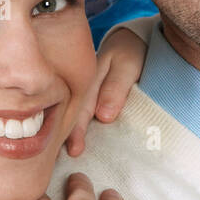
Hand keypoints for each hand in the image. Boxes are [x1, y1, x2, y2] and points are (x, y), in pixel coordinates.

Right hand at [65, 27, 147, 156]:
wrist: (137, 40)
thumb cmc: (132, 52)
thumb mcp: (127, 64)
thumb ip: (116, 87)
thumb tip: (103, 117)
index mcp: (87, 78)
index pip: (81, 109)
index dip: (77, 130)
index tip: (75, 150)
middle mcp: (81, 87)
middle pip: (72, 115)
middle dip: (67, 137)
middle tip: (65, 160)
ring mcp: (85, 92)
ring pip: (77, 116)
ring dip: (70, 135)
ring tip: (63, 158)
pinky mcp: (92, 97)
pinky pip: (85, 114)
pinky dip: (82, 129)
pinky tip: (75, 145)